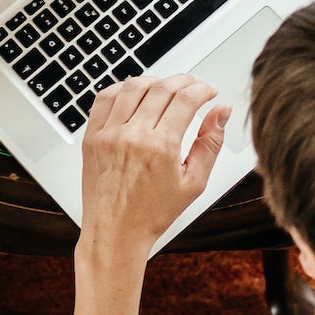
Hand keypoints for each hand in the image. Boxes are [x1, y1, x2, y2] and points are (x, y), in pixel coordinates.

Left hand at [77, 74, 230, 264]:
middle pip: (162, 88)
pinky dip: (122, 88)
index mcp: (161, 147)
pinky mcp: (92, 138)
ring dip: (155, 81)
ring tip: (167, 87)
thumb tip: (221, 112)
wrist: (115, 233)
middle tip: (194, 85)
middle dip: (184, 81)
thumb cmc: (152, 214)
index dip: (203, 89)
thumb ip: (209, 144)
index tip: (210, 91)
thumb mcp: (193, 183)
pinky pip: (105, 98)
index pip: (186, 100)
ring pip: (133, 87)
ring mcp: (109, 135)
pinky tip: (134, 93)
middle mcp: (133, 136)